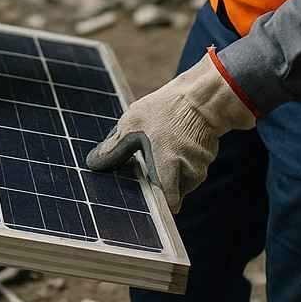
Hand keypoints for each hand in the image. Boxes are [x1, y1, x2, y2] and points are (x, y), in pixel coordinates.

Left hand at [85, 51, 255, 211]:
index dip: (153, 203)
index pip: (166, 205)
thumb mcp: (132, 124)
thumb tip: (93, 165)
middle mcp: (188, 175)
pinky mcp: (206, 159)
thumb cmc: (166, 109)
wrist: (202, 96)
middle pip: (170, 191)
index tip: (141, 194)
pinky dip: (180, 159)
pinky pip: (188, 167)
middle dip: (158, 181)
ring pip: (180, 179)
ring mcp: (201, 169)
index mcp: (168, 169)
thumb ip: (115, 148)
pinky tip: (172, 140)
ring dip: (169, 169)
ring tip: (159, 144)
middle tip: (145, 161)